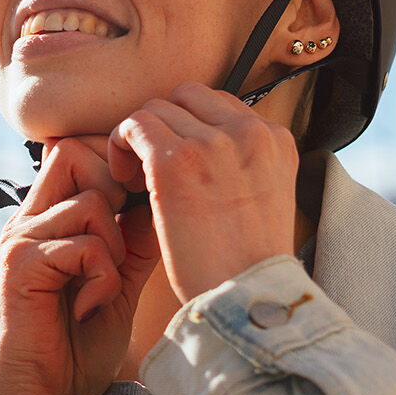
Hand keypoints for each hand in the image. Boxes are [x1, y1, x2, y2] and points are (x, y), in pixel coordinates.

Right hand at [0, 137, 159, 394]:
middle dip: (115, 189)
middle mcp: (29, 220)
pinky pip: (83, 244)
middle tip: (122, 244)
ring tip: (105, 286)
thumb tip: (163, 197)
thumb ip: (133, 241)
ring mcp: (21, 240)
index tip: (136, 212)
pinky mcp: (21, 266)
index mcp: (47, 218)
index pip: (78, 151)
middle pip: (74, 153)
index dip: (115, 167)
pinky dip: (102, 276)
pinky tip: (90, 307)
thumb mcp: (116, 283)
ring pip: (90, 201)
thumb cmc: (75, 347)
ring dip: (114, 246)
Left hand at [107, 82, 299, 303]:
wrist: (246, 297)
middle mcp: (248, 132)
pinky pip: (133, 125)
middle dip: (165, 126)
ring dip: (140, 138)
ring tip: (139, 180)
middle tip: (153, 169)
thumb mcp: (264, 198)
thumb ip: (241, 163)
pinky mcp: (174, 160)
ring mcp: (212, 142)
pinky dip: (120, 146)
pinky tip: (126, 182)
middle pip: (186, 97)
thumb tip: (203, 147)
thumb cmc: (246, 264)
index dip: (191, 129)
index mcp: (275, 140)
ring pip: (156, 108)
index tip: (180, 164)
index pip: (219, 105)